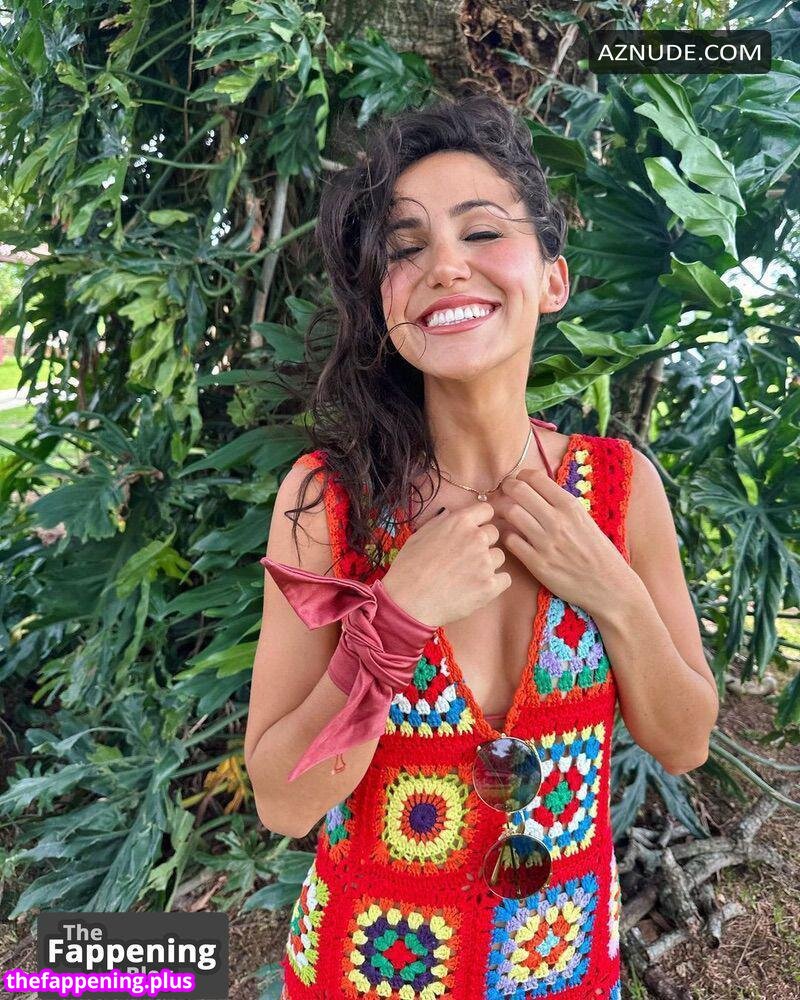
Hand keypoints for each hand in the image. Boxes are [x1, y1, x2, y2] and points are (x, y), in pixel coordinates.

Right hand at [381, 502, 512, 626]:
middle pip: (494, 534)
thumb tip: (450, 514)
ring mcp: (485, 563)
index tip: (475, 529)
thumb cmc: (409, 568)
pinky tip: (478, 588)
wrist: (408, 601)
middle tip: (466, 557)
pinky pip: (505, 579)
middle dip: (483, 543)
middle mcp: (476, 538)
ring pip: (499, 557)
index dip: (481, 520)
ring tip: (467, 575)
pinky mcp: (490, 586)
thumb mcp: (420, 535)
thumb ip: (441, 522)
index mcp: (460, 522)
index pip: (486, 510)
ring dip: (488, 564)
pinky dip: (495, 583)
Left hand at [491, 467, 634, 617]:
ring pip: (510, 512)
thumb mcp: (584, 519)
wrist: (609, 586)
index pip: (535, 477)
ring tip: (505, 515)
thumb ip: (560, 504)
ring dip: (503, 511)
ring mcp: (545, 543)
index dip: (521, 476)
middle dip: (506, 487)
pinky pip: (510, 540)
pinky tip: (514, 538)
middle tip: (504, 493)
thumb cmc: (597, 551)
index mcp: (570, 506)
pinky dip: (507, 536)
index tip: (518, 482)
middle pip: (518, 490)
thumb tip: (534, 489)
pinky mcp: (537, 564)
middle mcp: (557, 521)